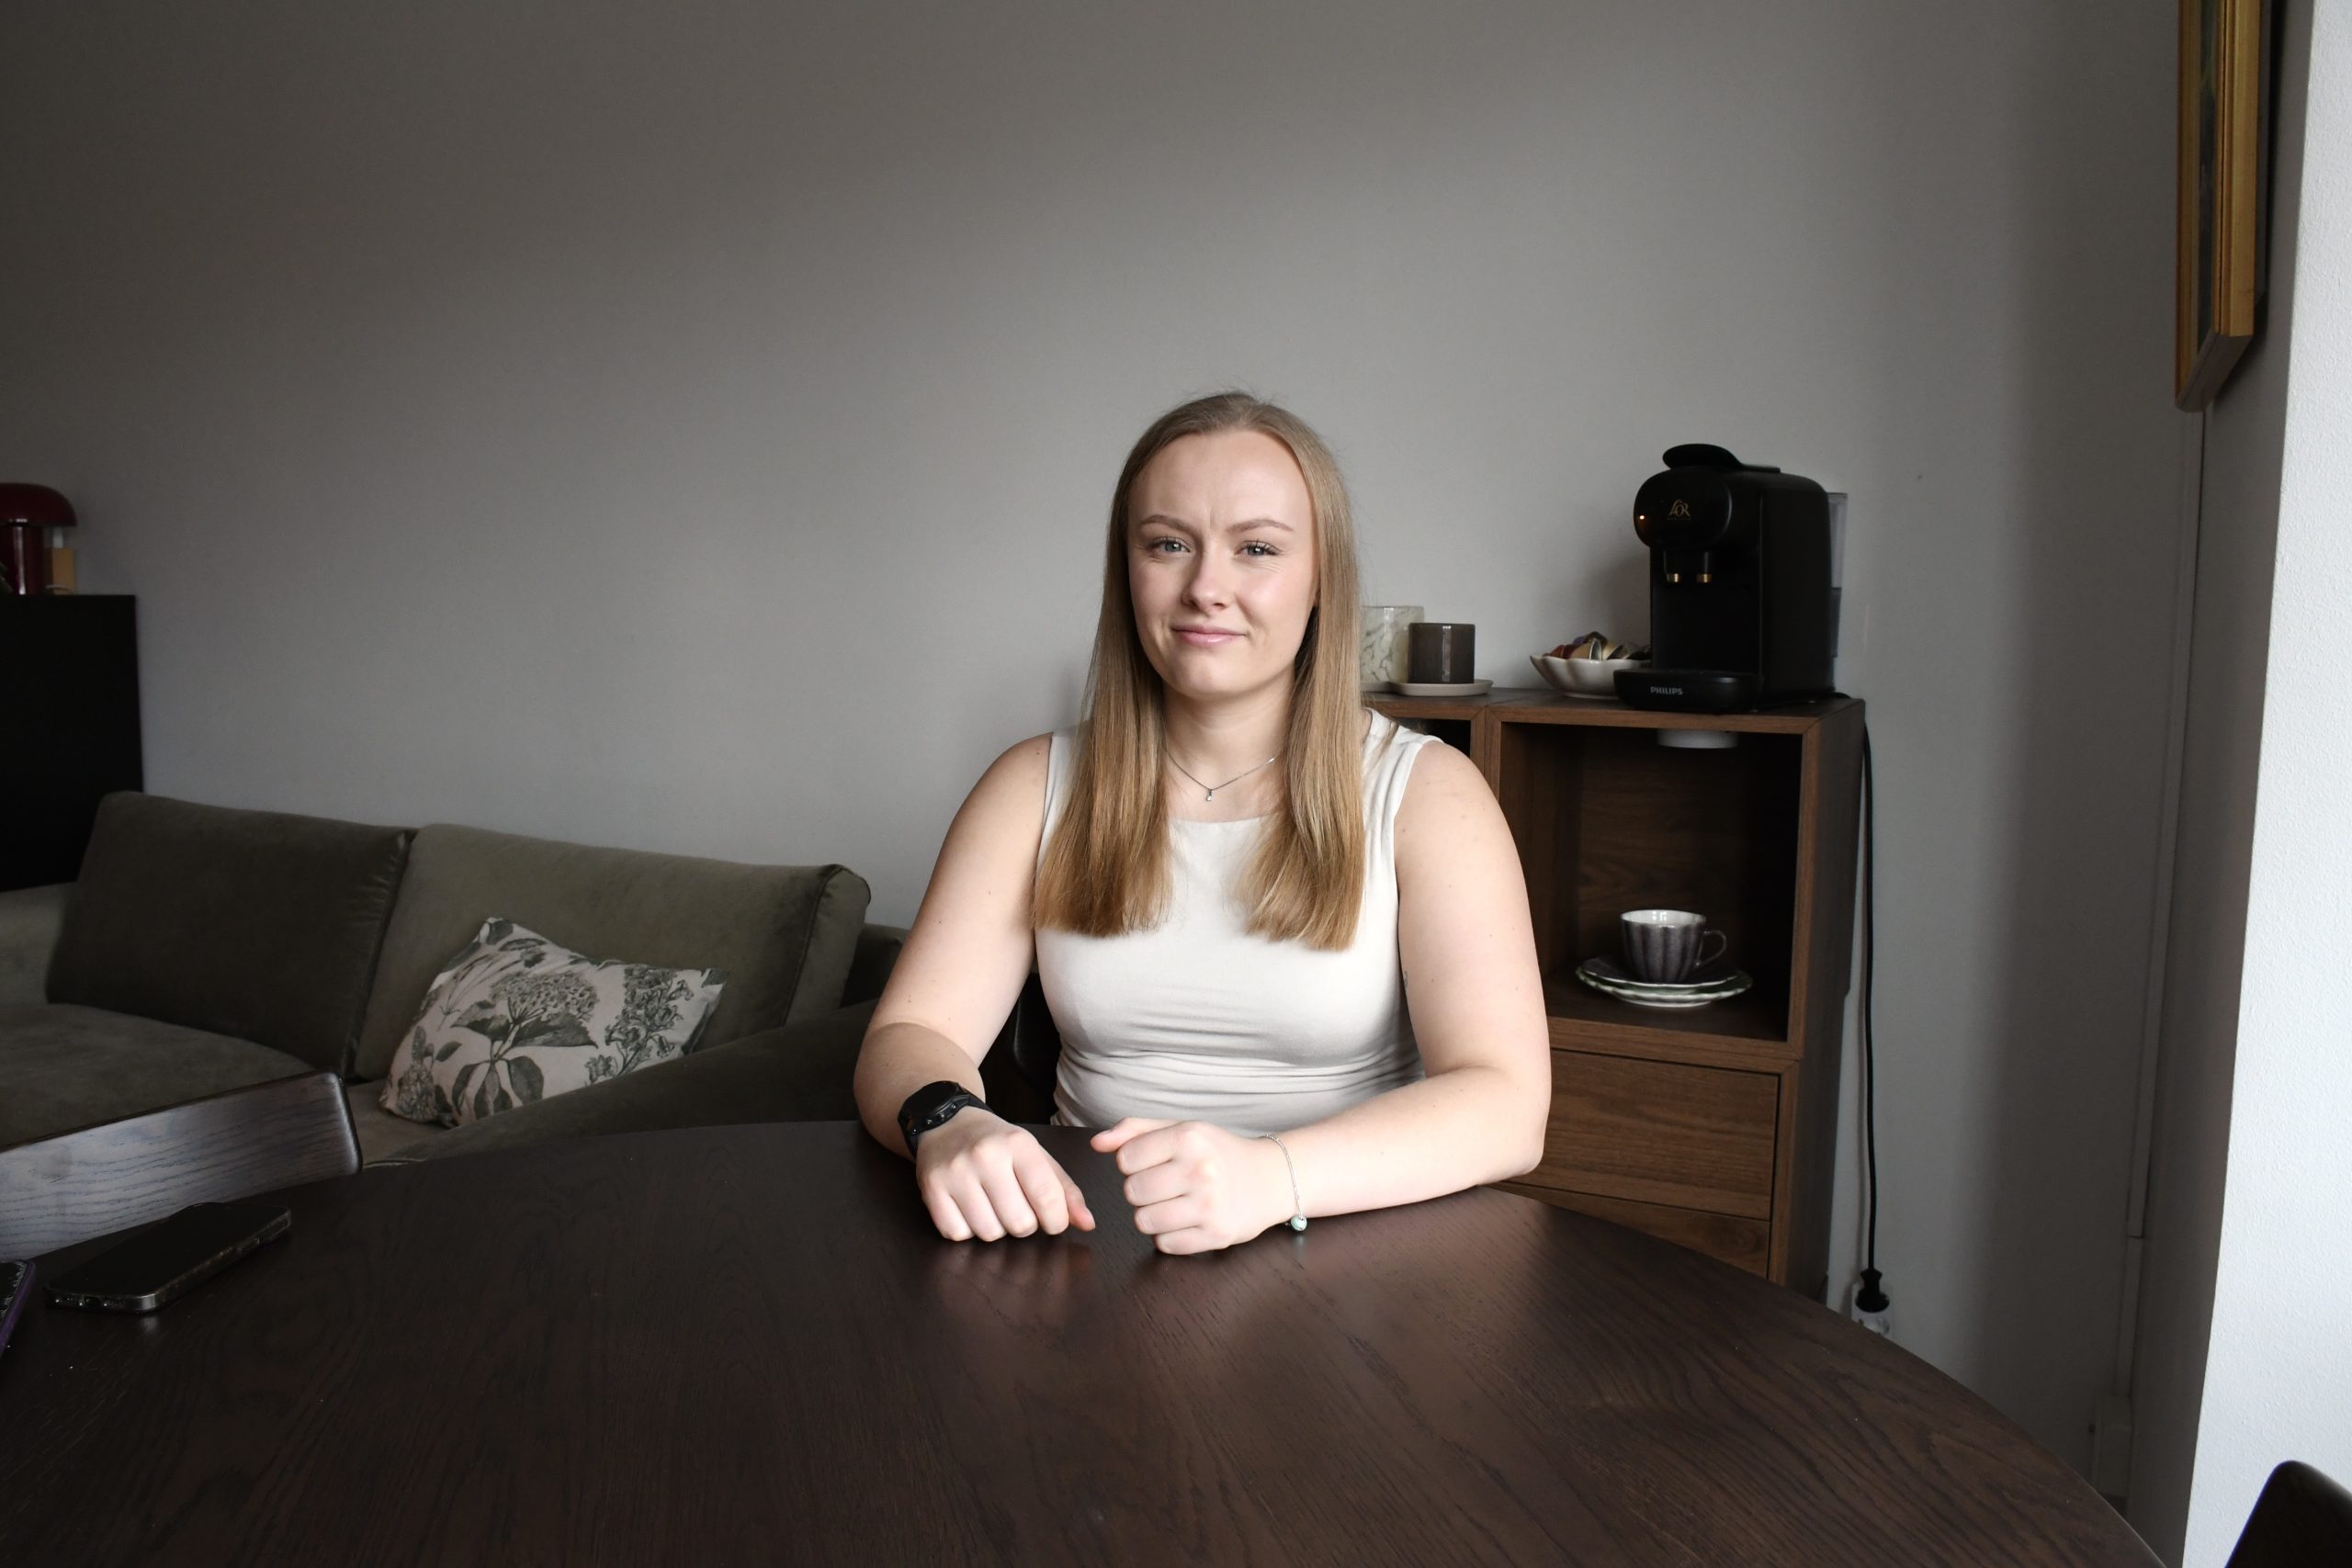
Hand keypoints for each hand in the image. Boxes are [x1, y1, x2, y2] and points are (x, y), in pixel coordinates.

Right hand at [914, 1108, 1096, 1241]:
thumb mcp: (1036, 1156)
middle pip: (1019, 1224)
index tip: (1052, 1221)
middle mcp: (985, 1156)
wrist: (947, 1123)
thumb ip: (1065, 1190)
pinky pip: (957, 1234)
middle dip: (1024, 1225)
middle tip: (1017, 1207)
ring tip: (992, 1206)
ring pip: (989, 1233)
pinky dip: (967, 1230)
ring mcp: (955, 1173)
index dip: (1056, 1222)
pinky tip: (969, 1209)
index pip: (1048, 1199)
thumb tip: (1088, 1224)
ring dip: (996, 1229)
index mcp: (1019, 1145)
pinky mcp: (930, 1189)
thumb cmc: (998, 1144)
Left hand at [1090, 1118, 1291, 1254]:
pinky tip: (1187, 1221)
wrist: (1269, 1179)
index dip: (1133, 1163)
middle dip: (1142, 1191)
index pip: (1126, 1158)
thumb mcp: (1180, 1129)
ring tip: (1174, 1204)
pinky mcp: (1216, 1235)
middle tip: (1166, 1185)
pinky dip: (1169, 1236)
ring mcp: (1209, 1205)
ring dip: (1152, 1215)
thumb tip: (1097, 1144)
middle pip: (1132, 1192)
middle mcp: (1200, 1170)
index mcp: (1189, 1137)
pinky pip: (1165, 1245)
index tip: (1153, 1163)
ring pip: (1144, 1222)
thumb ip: (1135, 1130)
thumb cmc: (1217, 1152)